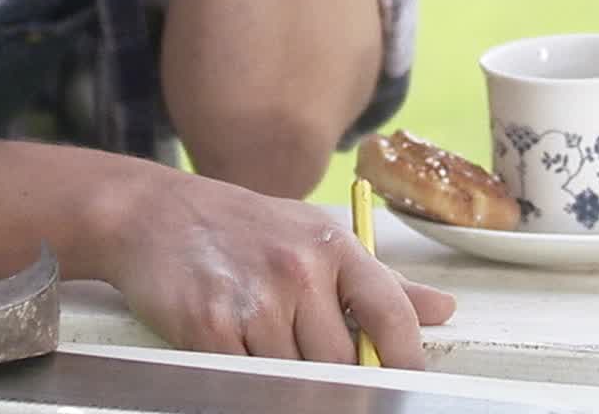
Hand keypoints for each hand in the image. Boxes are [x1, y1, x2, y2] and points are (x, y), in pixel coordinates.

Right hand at [106, 168, 454, 366]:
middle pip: (341, 362)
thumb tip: (443, 311)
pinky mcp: (210, 326)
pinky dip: (247, 378)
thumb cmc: (243, 228)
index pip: (392, 316)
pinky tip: (238, 352)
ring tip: (269, 347)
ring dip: (286, 377)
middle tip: (317, 366)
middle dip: (335, 377)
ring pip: (295, 377)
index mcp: (334, 247)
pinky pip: (247, 379)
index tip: (405, 383)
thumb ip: (381, 283)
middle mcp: (299, 269)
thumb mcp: (316, 236)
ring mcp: (254, 299)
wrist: (155, 214)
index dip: (406, 360)